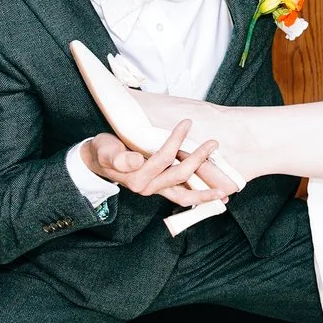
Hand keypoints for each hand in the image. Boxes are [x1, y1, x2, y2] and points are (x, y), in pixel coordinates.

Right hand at [80, 125, 229, 207]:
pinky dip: (200, 199)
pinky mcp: (161, 190)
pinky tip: (217, 198)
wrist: (97, 162)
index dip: (176, 140)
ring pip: (184, 196)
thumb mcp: (105, 151)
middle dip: (198, 159)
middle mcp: (148, 187)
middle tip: (213, 142)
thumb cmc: (103, 151)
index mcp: (136, 177)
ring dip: (205, 193)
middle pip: (179, 175)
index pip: (163, 158)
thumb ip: (117, 157)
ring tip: (225, 190)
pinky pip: (183, 198)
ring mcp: (156, 190)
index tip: (187, 123)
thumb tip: (135, 160)